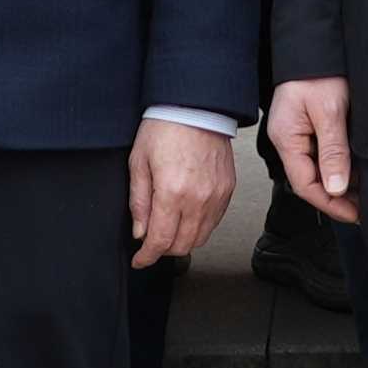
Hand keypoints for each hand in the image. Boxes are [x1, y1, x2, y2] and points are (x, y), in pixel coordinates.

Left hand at [127, 122, 235, 268]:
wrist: (196, 106)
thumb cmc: (165, 127)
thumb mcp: (139, 163)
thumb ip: (139, 202)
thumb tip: (140, 231)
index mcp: (172, 192)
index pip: (159, 241)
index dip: (147, 257)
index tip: (140, 260)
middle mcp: (197, 198)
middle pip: (181, 245)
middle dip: (163, 250)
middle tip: (151, 242)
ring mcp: (216, 195)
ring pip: (200, 238)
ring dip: (182, 242)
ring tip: (169, 231)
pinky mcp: (227, 190)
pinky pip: (214, 222)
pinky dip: (199, 228)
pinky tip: (187, 218)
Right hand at [269, 76, 356, 221]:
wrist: (314, 42)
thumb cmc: (318, 71)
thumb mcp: (330, 111)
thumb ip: (333, 151)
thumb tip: (335, 188)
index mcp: (286, 139)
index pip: (305, 185)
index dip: (330, 204)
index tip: (355, 215)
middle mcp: (288, 139)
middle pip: (310, 180)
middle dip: (336, 197)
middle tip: (363, 208)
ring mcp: (296, 133)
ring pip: (316, 168)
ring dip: (338, 183)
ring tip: (364, 193)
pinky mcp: (307, 125)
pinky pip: (319, 153)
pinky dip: (337, 165)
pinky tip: (355, 170)